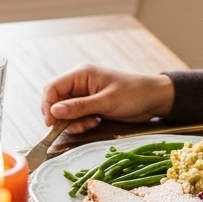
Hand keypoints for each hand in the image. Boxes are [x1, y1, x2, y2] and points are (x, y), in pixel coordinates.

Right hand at [41, 65, 175, 133]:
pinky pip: (77, 117)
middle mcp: (80, 84)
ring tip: (91, 123)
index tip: (51, 123)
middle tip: (74, 126)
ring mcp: (85, 96)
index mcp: (81, 74)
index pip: (52, 88)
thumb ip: (79, 107)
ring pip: (66, 112)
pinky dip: (81, 123)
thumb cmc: (134, 93)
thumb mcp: (107, 101)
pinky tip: (95, 122)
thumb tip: (54, 110)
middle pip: (57, 101)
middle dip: (62, 117)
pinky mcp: (91, 106)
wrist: (155, 99)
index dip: (48, 105)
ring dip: (74, 122)